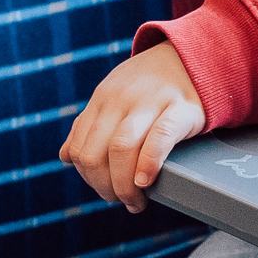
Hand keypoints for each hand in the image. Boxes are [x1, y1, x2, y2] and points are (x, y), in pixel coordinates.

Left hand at [60, 42, 205, 210]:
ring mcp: (149, 102)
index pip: (80, 150)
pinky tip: (146, 181)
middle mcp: (120, 100)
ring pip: (120, 148)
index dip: (89, 179)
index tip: (107, 191)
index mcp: (101, 100)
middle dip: (104, 187)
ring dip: (124, 185)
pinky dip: (148, 164)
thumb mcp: (113, 96)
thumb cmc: (150, 84)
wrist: (191, 56)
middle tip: (122, 199)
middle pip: (95, 154)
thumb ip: (89, 124)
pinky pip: (158, 139)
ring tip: (136, 201)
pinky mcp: (180, 108)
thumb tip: (66, 156)